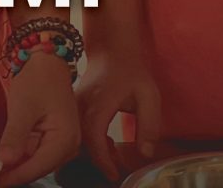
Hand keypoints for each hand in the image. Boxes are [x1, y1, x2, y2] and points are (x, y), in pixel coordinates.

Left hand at [0, 53, 81, 185]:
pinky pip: (35, 153)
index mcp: (66, 139)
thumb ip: (15, 136)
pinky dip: (20, 156)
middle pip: (38, 168)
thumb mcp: (23, 107)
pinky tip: (5, 158)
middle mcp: (68, 145)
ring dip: (17, 167)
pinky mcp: (52, 139)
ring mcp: (61, 143)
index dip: (15, 177)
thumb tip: (5, 161)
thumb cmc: (39, 79)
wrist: (47, 61)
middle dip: (15, 174)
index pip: (38, 167)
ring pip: (35, 162)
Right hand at [72, 45, 160, 180]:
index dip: (104, 160)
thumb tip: (145, 153)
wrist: (111, 49)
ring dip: (93, 150)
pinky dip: (88, 140)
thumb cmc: (131, 71)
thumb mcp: (149, 96)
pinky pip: (75, 128)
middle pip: (81, 141)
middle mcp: (81, 105)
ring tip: (113, 156)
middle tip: (117, 168)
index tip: (115, 174)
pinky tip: (105, 142)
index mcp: (100, 103)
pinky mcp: (72, 105)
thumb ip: (149, 125)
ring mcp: (74, 104)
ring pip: (76, 136)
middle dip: (98, 159)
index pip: (95, 139)